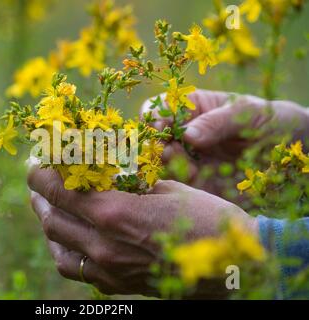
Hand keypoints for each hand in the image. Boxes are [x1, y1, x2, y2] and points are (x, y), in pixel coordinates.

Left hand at [28, 167, 257, 295]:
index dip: (41, 173)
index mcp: (115, 212)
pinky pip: (73, 267)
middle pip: (51, 217)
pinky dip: (62, 248)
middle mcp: (103, 243)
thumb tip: (105, 169)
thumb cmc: (205, 219)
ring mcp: (107, 268)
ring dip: (47, 220)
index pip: (60, 189)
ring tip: (46, 203)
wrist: (232, 267)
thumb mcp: (166, 187)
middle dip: (40, 194)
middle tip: (39, 179)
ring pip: (57, 244)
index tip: (36, 162)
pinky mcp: (115, 283)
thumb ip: (128, 181)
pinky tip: (66, 236)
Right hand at [140, 90, 308, 195]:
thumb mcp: (248, 113)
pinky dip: (177, 184)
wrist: (292, 152)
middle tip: (172, 154)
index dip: (154, 117)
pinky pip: (177, 184)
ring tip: (192, 170)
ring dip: (166, 167)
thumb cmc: (270, 121)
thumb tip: (187, 135)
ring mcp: (188, 158)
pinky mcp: (196, 181)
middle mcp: (183, 133)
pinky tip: (195, 181)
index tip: (160, 129)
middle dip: (156, 146)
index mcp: (192, 107)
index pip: (160, 108)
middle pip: (154, 138)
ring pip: (160, 163)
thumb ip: (217, 122)